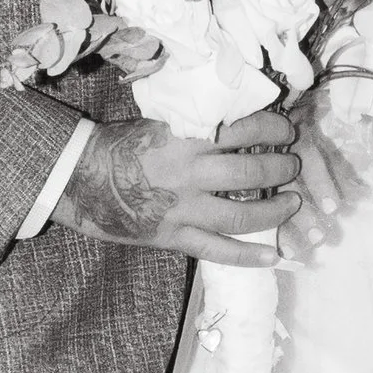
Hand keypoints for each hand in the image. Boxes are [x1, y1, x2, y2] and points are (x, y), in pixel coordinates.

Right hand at [55, 109, 299, 265]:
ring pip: (241, 214)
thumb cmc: (120, 145)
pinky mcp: (174, 237)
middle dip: (281, 168)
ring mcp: (183, 209)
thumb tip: (242, 116)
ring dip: (275, 210)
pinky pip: (217, 251)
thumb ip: (197, 123)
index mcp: (186, 138)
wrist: (80, 179)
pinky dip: (248, 256)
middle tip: (292, 164)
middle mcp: (189, 174)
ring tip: (292, 201)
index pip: (245, 130)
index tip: (286, 131)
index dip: (274, 130)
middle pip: (251, 173)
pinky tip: (274, 256)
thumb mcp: (160, 122)